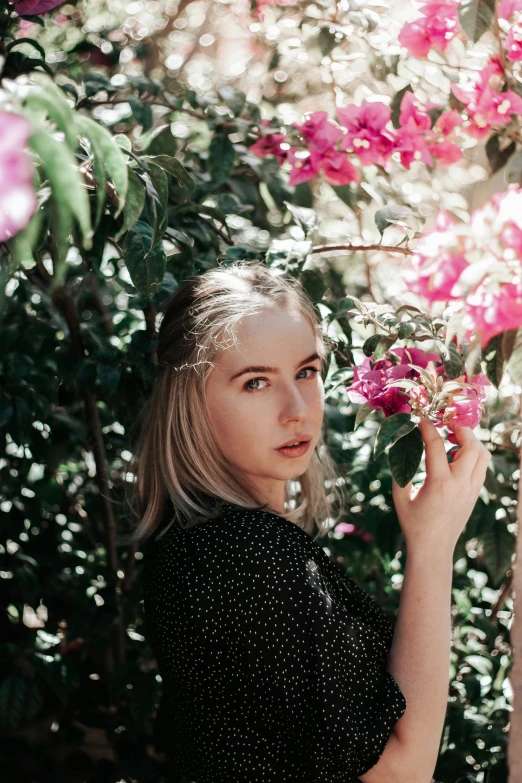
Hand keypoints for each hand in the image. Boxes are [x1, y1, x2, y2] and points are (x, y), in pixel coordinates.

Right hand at [391, 416, 491, 553]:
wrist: (433, 548)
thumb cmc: (413, 523)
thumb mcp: (400, 496)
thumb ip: (400, 471)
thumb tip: (398, 447)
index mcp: (439, 483)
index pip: (436, 445)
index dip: (427, 427)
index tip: (421, 418)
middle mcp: (460, 484)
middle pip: (472, 446)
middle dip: (461, 429)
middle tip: (446, 423)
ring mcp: (471, 489)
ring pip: (482, 456)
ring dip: (471, 442)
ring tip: (453, 438)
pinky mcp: (475, 494)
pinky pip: (481, 467)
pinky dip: (473, 455)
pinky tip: (456, 456)